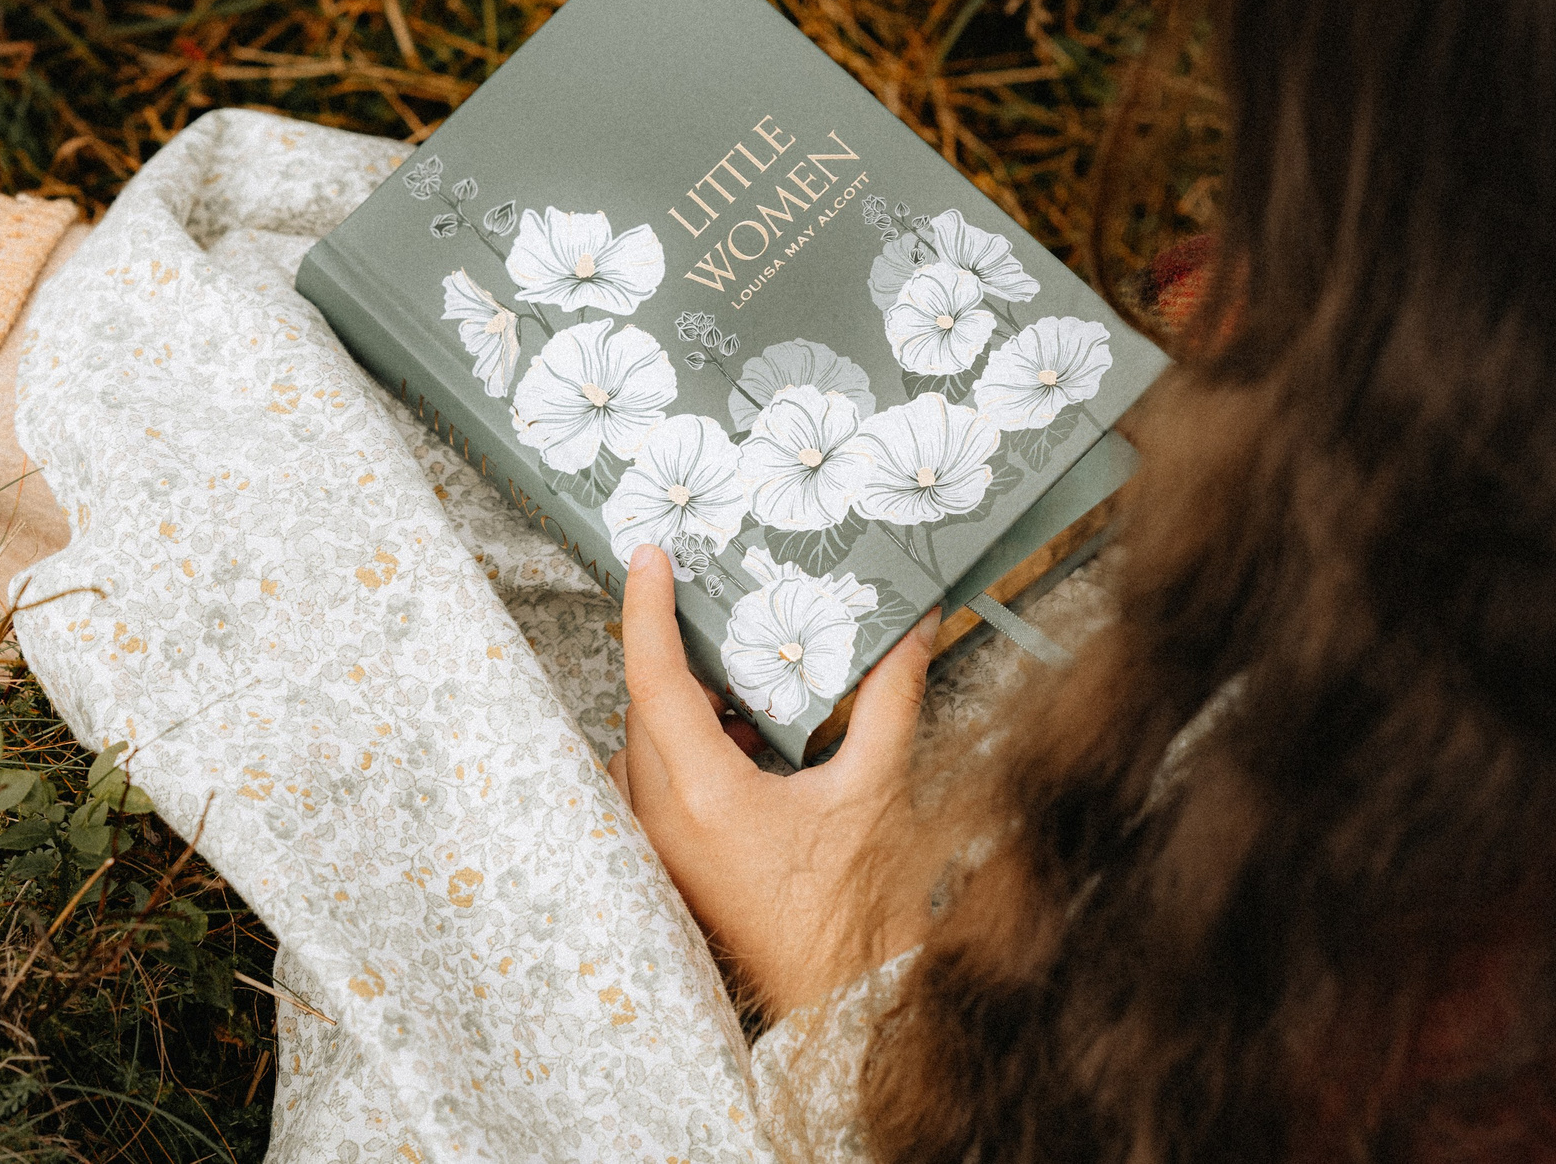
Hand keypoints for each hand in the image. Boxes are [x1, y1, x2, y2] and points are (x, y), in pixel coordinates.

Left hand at [608, 544, 946, 1015]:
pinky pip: (653, 788)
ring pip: (643, 748)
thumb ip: (889, 698)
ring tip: (747, 694)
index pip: (654, 679)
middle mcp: (664, 822)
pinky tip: (747, 750)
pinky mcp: (669, 870)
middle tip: (725, 616)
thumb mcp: (877, 788)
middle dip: (681, 658)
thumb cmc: (862, 905)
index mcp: (705, 798)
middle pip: (646, 709)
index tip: (648, 556)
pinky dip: (686, 754)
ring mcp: (659, 851)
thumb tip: (912, 627)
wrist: (849, 998)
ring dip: (684, 711)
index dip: (646, 609)